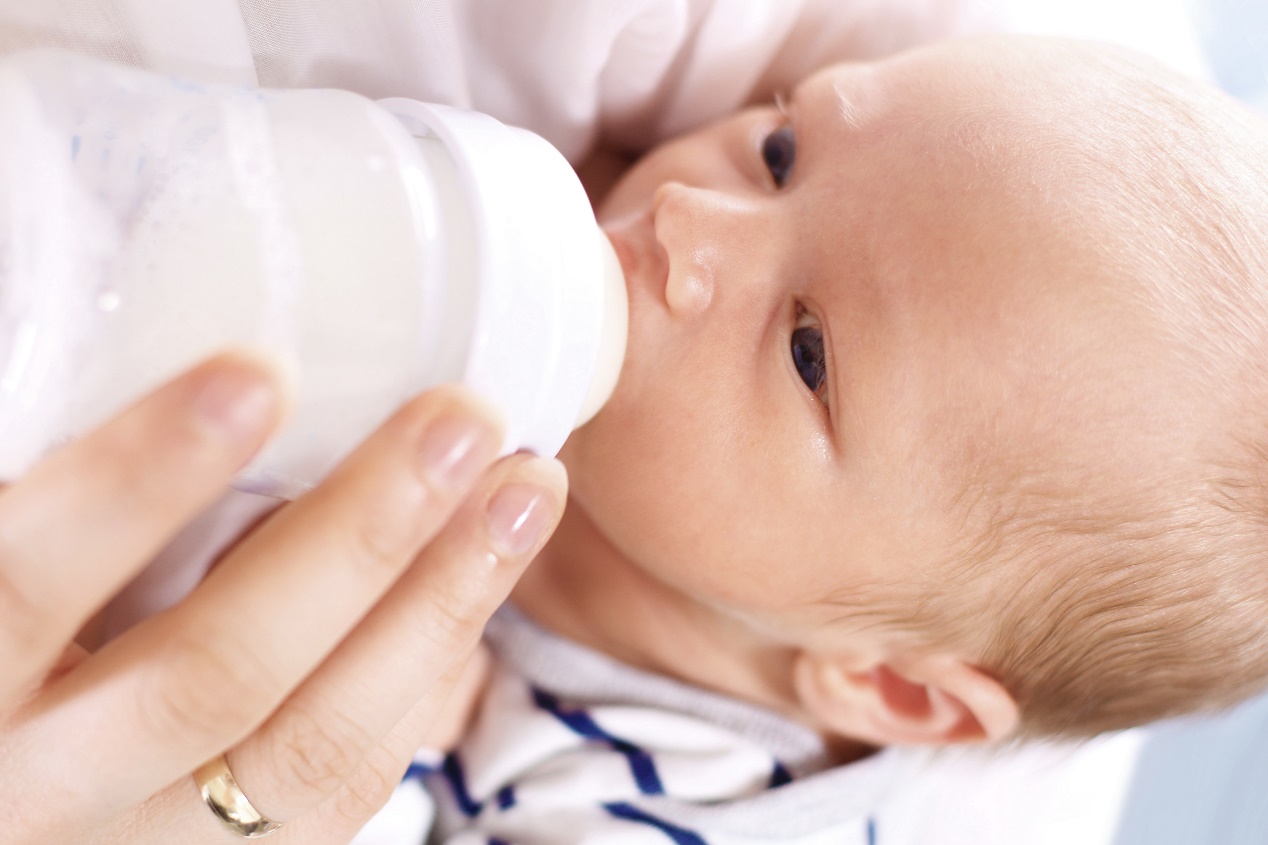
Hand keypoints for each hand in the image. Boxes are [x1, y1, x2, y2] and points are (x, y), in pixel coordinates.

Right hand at [0, 353, 565, 842]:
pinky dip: (422, 673)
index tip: (258, 373)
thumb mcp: (14, 553)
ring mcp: (146, 843)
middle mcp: (43, 789)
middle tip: (462, 421)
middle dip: (359, 540)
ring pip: (316, 749)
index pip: (25, 586)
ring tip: (525, 487)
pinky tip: (476, 575)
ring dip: (440, 606)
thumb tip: (214, 372)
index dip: (140, 481)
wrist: (15, 788)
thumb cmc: (17, 624)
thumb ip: (54, 489)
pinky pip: (347, 786)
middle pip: (213, 676)